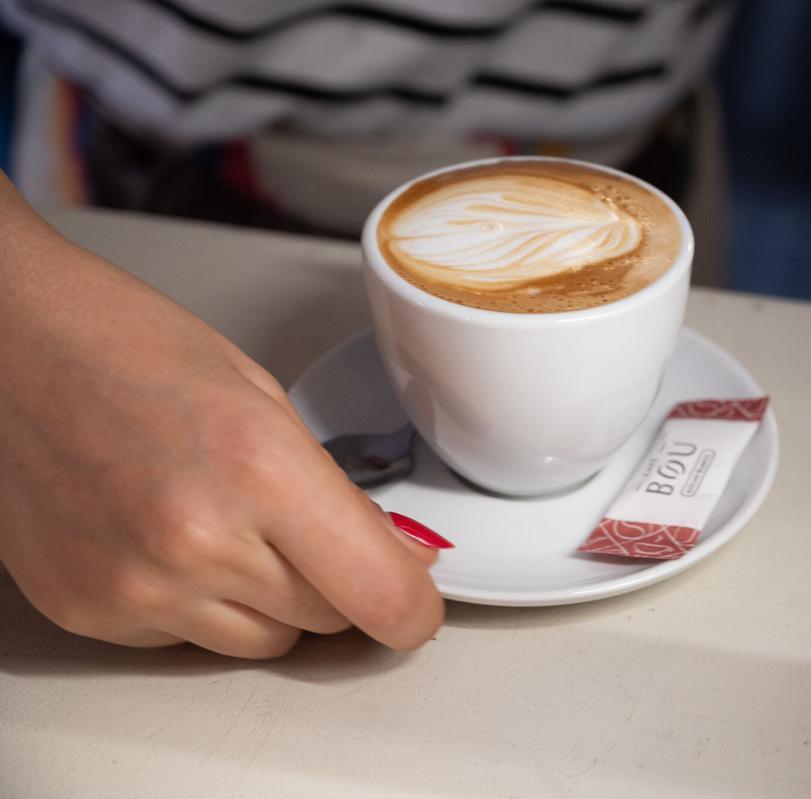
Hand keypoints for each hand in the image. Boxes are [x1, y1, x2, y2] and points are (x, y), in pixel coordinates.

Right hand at [0, 175, 445, 657]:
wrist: (8, 346)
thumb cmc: (131, 347)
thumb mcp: (265, 400)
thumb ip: (335, 493)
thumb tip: (396, 558)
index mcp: (259, 469)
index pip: (381, 595)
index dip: (415, 608)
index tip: (417, 601)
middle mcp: (198, 541)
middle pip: (330, 620)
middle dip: (338, 582)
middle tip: (304, 525)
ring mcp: (136, 586)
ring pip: (266, 642)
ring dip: (272, 600)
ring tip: (225, 520)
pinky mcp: (89, 610)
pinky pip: (190, 641)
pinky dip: (199, 603)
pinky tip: (167, 534)